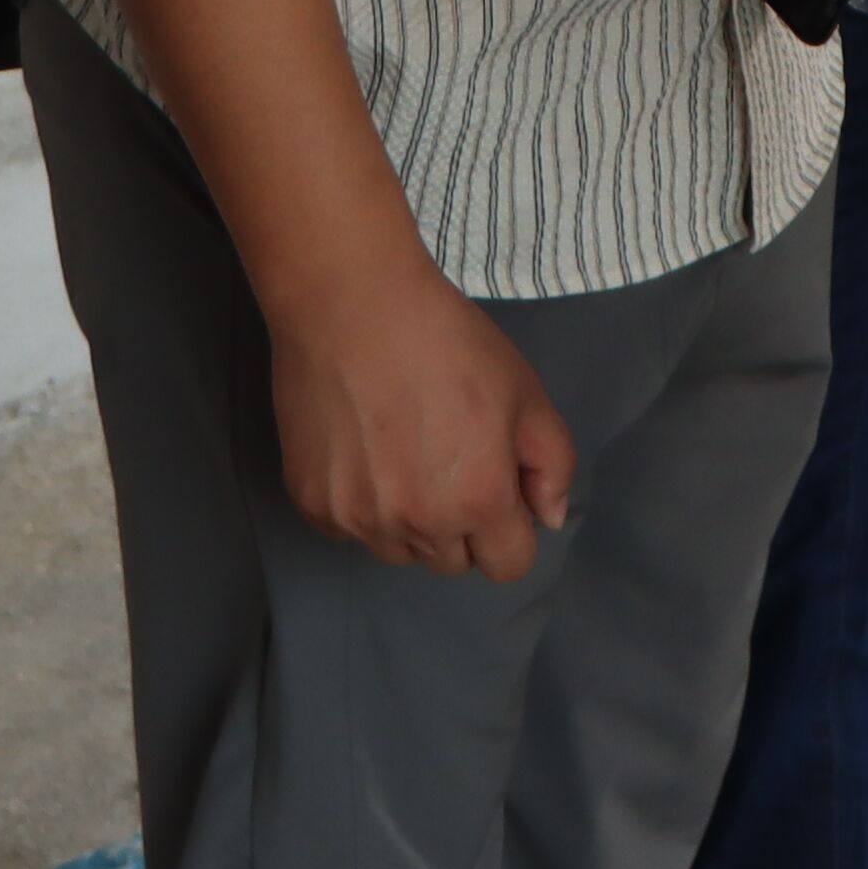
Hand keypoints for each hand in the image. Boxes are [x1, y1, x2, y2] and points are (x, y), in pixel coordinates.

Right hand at [264, 255, 580, 578]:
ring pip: (400, 550)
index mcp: (479, 501)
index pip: (508, 565)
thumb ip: (553, 464)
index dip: (511, 529)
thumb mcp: (526, 391)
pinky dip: (362, 503)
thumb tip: (547, 517)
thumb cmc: (446, 340)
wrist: (352, 303)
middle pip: (453, 561)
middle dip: (461, 524)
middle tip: (447, 458)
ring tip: (402, 451)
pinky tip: (363, 448)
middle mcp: (417, 524)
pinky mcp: (314, 504)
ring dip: (409, 520)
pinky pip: (351, 529)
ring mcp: (359, 519)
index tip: (496, 489)